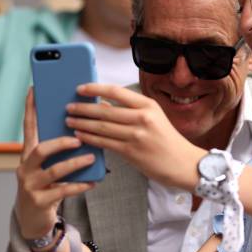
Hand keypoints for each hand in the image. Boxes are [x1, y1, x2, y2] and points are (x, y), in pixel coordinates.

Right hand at [15, 89, 95, 239]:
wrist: (32, 220)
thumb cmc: (46, 185)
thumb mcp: (49, 165)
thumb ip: (60, 149)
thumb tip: (83, 126)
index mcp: (28, 154)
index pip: (28, 127)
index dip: (30, 108)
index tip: (35, 89)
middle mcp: (25, 167)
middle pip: (40, 149)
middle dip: (60, 142)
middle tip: (79, 138)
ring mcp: (30, 185)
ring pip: (53, 171)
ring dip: (75, 163)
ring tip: (91, 157)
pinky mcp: (39, 201)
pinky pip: (63, 191)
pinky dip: (80, 185)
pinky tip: (93, 181)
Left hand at [65, 84, 206, 189]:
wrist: (182, 163)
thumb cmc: (167, 140)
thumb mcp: (153, 118)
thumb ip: (130, 111)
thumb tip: (102, 105)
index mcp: (148, 105)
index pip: (116, 91)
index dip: (95, 88)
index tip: (81, 88)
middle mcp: (142, 118)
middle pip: (105, 110)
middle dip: (83, 108)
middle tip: (69, 106)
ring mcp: (136, 135)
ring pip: (101, 127)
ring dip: (82, 123)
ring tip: (69, 120)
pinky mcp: (131, 152)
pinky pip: (104, 143)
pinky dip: (89, 138)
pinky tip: (80, 134)